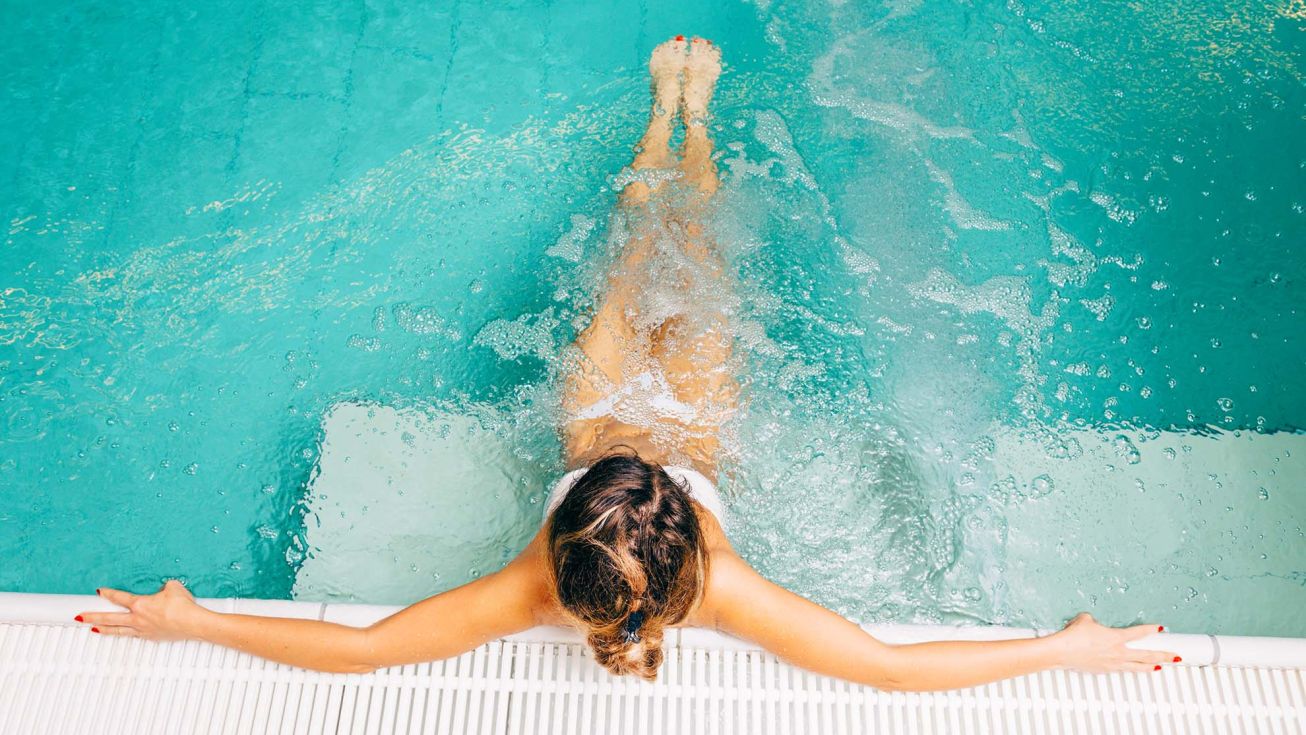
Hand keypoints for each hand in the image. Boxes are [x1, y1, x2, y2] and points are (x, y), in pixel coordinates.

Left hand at [77, 580, 206, 640]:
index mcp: (140, 604)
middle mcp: (137, 618)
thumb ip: (164, 587)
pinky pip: (133, 636)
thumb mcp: (173, 587)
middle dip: (93, 616)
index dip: (107, 594)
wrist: (192, 623)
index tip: (98, 592)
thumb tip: (164, 589)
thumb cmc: (182, 606)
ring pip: (118, 630)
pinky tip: (123, 634)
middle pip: (110, 618)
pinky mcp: (151, 637)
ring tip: (93, 630)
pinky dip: (125, 634)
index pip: (119, 598)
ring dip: (104, 629)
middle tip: (79, 617)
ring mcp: (143, 630)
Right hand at [1051, 612, 1178, 672]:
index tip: (1160, 629)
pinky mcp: (1104, 670)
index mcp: (1116, 637)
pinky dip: (1132, 670)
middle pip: (1147, 655)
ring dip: (1151, 666)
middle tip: (1176, 657)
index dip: (1151, 630)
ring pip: (1138, 667)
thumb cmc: (1073, 636)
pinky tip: (1134, 670)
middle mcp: (1118, 652)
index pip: (1139, 633)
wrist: (1062, 651)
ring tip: (1161, 667)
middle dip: (1164, 656)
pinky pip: (1123, 670)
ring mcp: (1113, 663)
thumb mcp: (1084, 620)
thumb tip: (1092, 622)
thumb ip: (1093, 620)